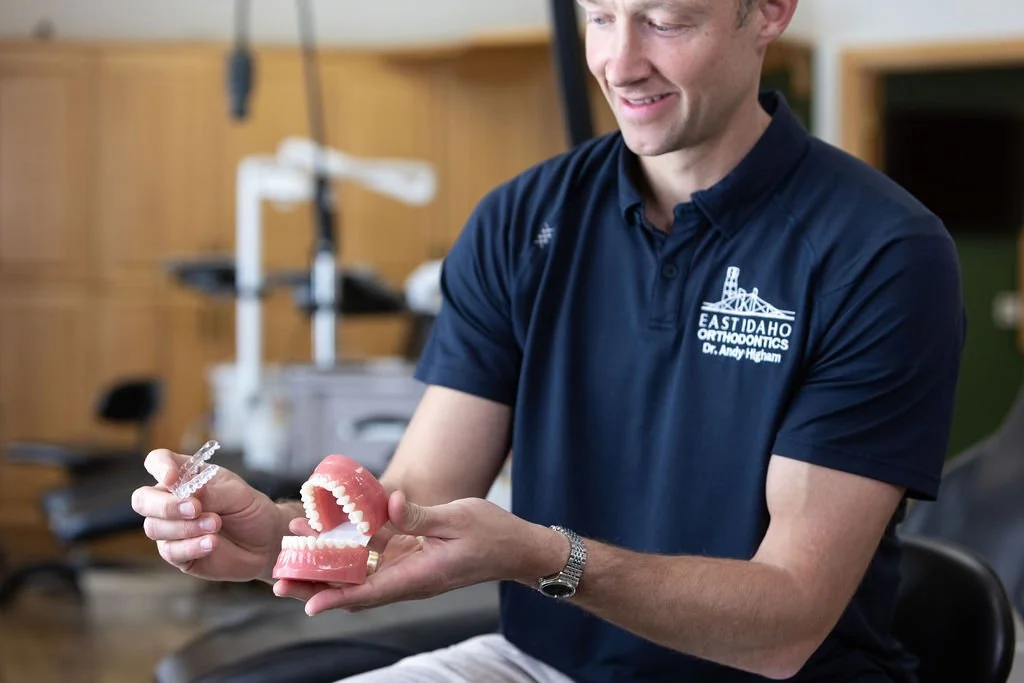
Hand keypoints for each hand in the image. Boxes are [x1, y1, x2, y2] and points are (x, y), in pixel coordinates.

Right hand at [131, 449, 290, 582]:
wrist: (266, 541)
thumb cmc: (250, 510)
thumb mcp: (237, 494)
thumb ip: (211, 492)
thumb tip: (188, 492)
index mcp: (185, 476)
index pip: (158, 462)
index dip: (159, 468)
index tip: (172, 478)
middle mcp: (171, 500)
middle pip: (143, 499)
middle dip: (166, 505)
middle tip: (196, 508)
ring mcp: (171, 528)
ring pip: (154, 527)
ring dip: (186, 527)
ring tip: (216, 524)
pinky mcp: (177, 553)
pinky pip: (171, 551)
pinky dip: (191, 546)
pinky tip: (212, 543)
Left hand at [274, 491, 565, 615]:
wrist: (515, 547)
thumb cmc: (491, 534)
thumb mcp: (456, 518)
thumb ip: (418, 515)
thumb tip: (386, 502)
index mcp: (419, 576)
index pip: (370, 593)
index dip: (336, 599)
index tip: (308, 606)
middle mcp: (408, 578)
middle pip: (353, 588)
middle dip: (315, 584)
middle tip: (279, 577)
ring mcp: (407, 569)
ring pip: (358, 571)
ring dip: (326, 562)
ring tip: (293, 544)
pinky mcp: (410, 557)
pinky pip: (373, 556)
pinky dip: (349, 546)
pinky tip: (330, 529)